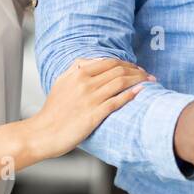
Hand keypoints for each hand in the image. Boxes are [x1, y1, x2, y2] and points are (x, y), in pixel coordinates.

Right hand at [28, 57, 152, 158]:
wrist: (43, 133)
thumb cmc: (53, 111)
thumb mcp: (61, 82)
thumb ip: (76, 68)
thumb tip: (94, 61)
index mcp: (78, 74)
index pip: (110, 62)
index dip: (127, 63)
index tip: (136, 68)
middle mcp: (85, 84)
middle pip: (118, 70)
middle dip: (137, 71)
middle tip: (147, 74)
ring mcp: (90, 99)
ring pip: (121, 83)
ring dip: (139, 80)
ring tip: (149, 82)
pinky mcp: (94, 115)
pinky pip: (117, 101)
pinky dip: (131, 95)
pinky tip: (140, 92)